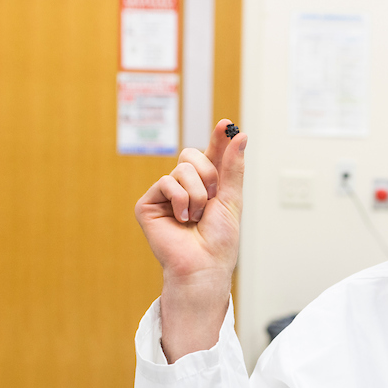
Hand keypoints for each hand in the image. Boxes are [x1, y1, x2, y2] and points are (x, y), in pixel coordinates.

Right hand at [133, 119, 246, 360]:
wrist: (204, 265)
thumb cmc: (219, 241)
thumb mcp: (232, 199)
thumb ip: (233, 166)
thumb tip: (239, 134)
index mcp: (206, 186)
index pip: (211, 155)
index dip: (218, 139)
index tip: (226, 123)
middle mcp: (184, 187)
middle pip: (192, 155)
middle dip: (209, 175)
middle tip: (212, 199)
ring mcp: (165, 194)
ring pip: (181, 168)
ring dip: (198, 194)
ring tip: (196, 217)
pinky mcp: (148, 203)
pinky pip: (166, 182)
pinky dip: (181, 200)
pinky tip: (183, 219)